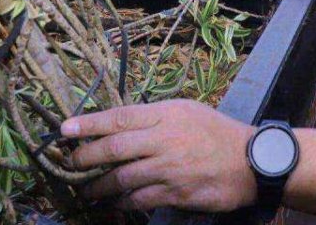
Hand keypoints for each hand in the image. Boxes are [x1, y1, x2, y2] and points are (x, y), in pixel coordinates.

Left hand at [63, 100, 256, 211]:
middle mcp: (163, 139)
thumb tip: (119, 126)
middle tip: (70, 164)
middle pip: (113, 148)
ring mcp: (168, 168)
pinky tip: (113, 204)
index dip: (89, 124)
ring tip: (85, 190)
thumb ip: (154, 117)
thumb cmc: (216, 133)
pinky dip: (121, 202)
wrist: (250, 162)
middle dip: (85, 158)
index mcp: (165, 114)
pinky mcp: (175, 193)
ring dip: (98, 187)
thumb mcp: (186, 112)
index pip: (119, 117)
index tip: (65, 129)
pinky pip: (138, 200)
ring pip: (121, 178)